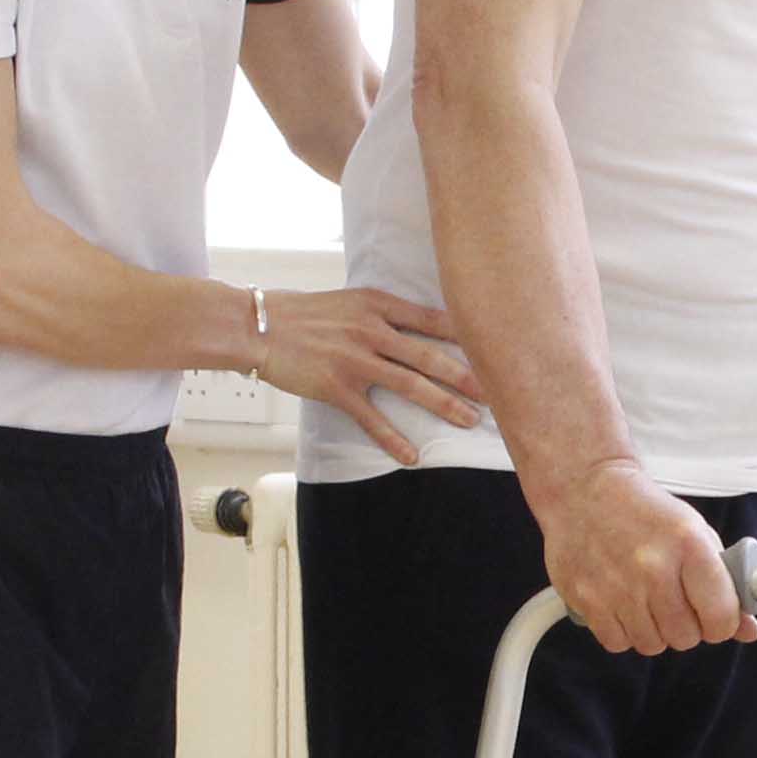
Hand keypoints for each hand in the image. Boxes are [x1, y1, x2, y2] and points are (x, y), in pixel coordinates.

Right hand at [260, 290, 485, 467]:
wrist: (257, 326)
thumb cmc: (304, 314)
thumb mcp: (350, 301)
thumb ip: (385, 313)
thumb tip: (422, 326)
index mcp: (377, 304)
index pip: (433, 319)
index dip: (468, 335)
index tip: (497, 346)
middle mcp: (371, 329)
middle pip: (430, 355)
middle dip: (468, 375)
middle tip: (499, 392)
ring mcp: (354, 359)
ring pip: (410, 384)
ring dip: (444, 404)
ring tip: (469, 420)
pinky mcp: (336, 387)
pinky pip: (372, 418)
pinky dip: (393, 439)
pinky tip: (412, 456)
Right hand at [539, 460, 754, 654]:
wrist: (584, 489)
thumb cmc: (646, 512)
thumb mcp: (696, 534)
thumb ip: (726, 583)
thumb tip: (749, 630)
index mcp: (689, 545)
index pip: (721, 616)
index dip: (723, 624)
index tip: (717, 617)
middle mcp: (653, 568)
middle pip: (686, 637)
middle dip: (688, 626)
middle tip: (678, 603)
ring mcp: (617, 586)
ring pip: (653, 645)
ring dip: (655, 630)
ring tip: (647, 599)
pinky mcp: (586, 599)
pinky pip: (618, 643)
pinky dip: (624, 632)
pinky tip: (623, 604)